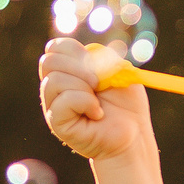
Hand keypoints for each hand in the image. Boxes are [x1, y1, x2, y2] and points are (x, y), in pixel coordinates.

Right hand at [38, 37, 151, 160]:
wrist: (134, 135)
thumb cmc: (127, 106)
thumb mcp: (119, 72)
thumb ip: (101, 57)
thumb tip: (84, 55)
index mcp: (68, 70)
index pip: (55, 48)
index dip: (75, 51)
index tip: (97, 66)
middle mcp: (56, 86)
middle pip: (48, 62)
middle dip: (79, 69)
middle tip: (98, 84)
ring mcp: (53, 105)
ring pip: (53, 81)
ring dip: (83, 88)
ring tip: (98, 102)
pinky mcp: (56, 122)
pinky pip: (63, 101)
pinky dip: (85, 103)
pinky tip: (96, 114)